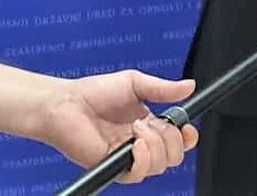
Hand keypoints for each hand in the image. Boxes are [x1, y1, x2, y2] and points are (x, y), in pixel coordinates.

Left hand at [30, 70, 197, 183]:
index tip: (187, 128)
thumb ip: (163, 89)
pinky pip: (139, 173)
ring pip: (160, 165)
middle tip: (155, 123)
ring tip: (137, 126)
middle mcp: (141, 144)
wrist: (66, 104)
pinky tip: (135, 142)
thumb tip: (190, 87)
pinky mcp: (114, 167)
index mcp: (149, 126)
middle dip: (172, 140)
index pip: (178, 141)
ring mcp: (128, 157)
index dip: (187, 138)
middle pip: (174, 156)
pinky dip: (143, 158)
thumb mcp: (135, 83)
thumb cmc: (93, 93)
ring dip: (155, 144)